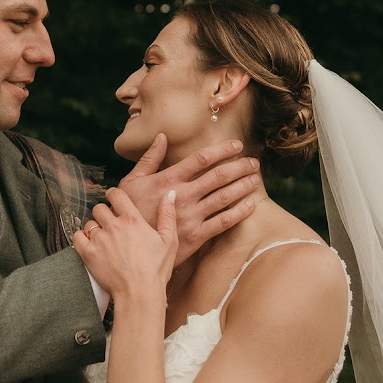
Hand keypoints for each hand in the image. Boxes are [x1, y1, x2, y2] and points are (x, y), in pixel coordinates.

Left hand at [72, 188, 177, 300]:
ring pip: (89, 223)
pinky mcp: (88, 254)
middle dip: (103, 214)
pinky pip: (77, 237)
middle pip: (99, 208)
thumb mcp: (169, 240)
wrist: (139, 292)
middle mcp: (114, 226)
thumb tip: (170, 193)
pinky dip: (81, 238)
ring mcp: (99, 240)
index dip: (113, 195)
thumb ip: (167, 215)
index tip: (113, 199)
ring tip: (102, 239)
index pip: (116, 195)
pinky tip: (89, 245)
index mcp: (133, 220)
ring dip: (94, 228)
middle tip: (109, 224)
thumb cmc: (156, 269)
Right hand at [118, 134, 259, 265]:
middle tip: (253, 162)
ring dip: (243, 185)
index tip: (237, 144)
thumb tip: (162, 137)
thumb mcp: (132, 182)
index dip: (222, 149)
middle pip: (218, 176)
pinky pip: (223, 222)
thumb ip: (149, 159)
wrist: (127, 246)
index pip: (201, 158)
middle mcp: (182, 195)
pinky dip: (240, 211)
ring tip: (255, 179)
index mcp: (168, 180)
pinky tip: (251, 204)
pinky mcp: (196, 236)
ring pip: (224, 197)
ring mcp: (190, 216)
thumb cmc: (129, 210)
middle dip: (239, 166)